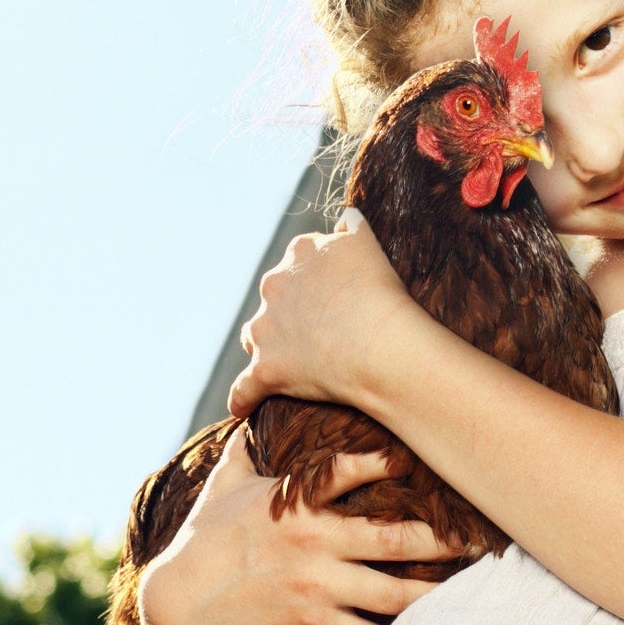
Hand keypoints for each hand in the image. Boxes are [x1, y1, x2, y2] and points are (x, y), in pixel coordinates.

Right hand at [137, 427, 462, 624]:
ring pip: (393, 592)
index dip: (394, 462)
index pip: (353, 471)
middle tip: (479, 538)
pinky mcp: (314, 623)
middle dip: (442, 539)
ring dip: (434, 593)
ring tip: (466, 592)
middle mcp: (316, 541)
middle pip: (396, 539)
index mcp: (297, 503)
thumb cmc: (202, 540)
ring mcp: (318, 585)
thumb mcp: (223, 487)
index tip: (431, 456)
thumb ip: (245, 452)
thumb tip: (248, 413)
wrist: (180, 607)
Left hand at [226, 208, 422, 418]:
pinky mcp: (267, 370)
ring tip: (289, 363)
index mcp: (299, 254)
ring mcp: (267, 329)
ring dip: (268, 347)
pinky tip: (243, 408)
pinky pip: (245, 389)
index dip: (317, 279)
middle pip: (274, 299)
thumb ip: (352, 227)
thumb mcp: (368, 243)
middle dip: (289, 311)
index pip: (300, 261)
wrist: (379, 343)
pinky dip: (243, 399)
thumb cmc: (380, 293)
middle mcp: (274, 286)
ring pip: (257, 338)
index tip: (334, 294)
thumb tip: (345, 216)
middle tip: (321, 330)